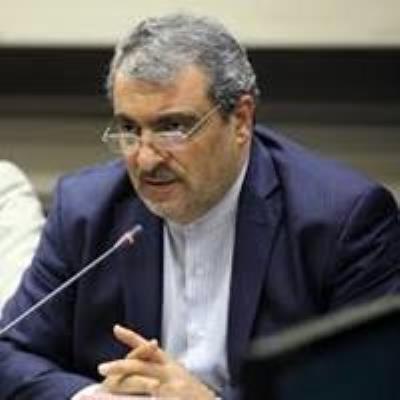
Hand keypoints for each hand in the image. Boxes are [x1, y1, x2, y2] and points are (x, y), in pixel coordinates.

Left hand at [98, 324, 215, 399]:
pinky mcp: (172, 397)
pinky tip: (124, 399)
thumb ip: (161, 367)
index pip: (147, 348)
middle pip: (140, 364)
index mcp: (169, 363)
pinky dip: (135, 398)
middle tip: (102, 368)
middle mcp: (169, 372)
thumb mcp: (179, 374)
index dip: (131, 338)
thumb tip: (146, 360)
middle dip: (119, 366)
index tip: (116, 329)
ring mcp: (170, 386)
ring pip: (141, 382)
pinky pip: (149, 397)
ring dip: (122, 383)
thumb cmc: (194, 392)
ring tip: (105, 387)